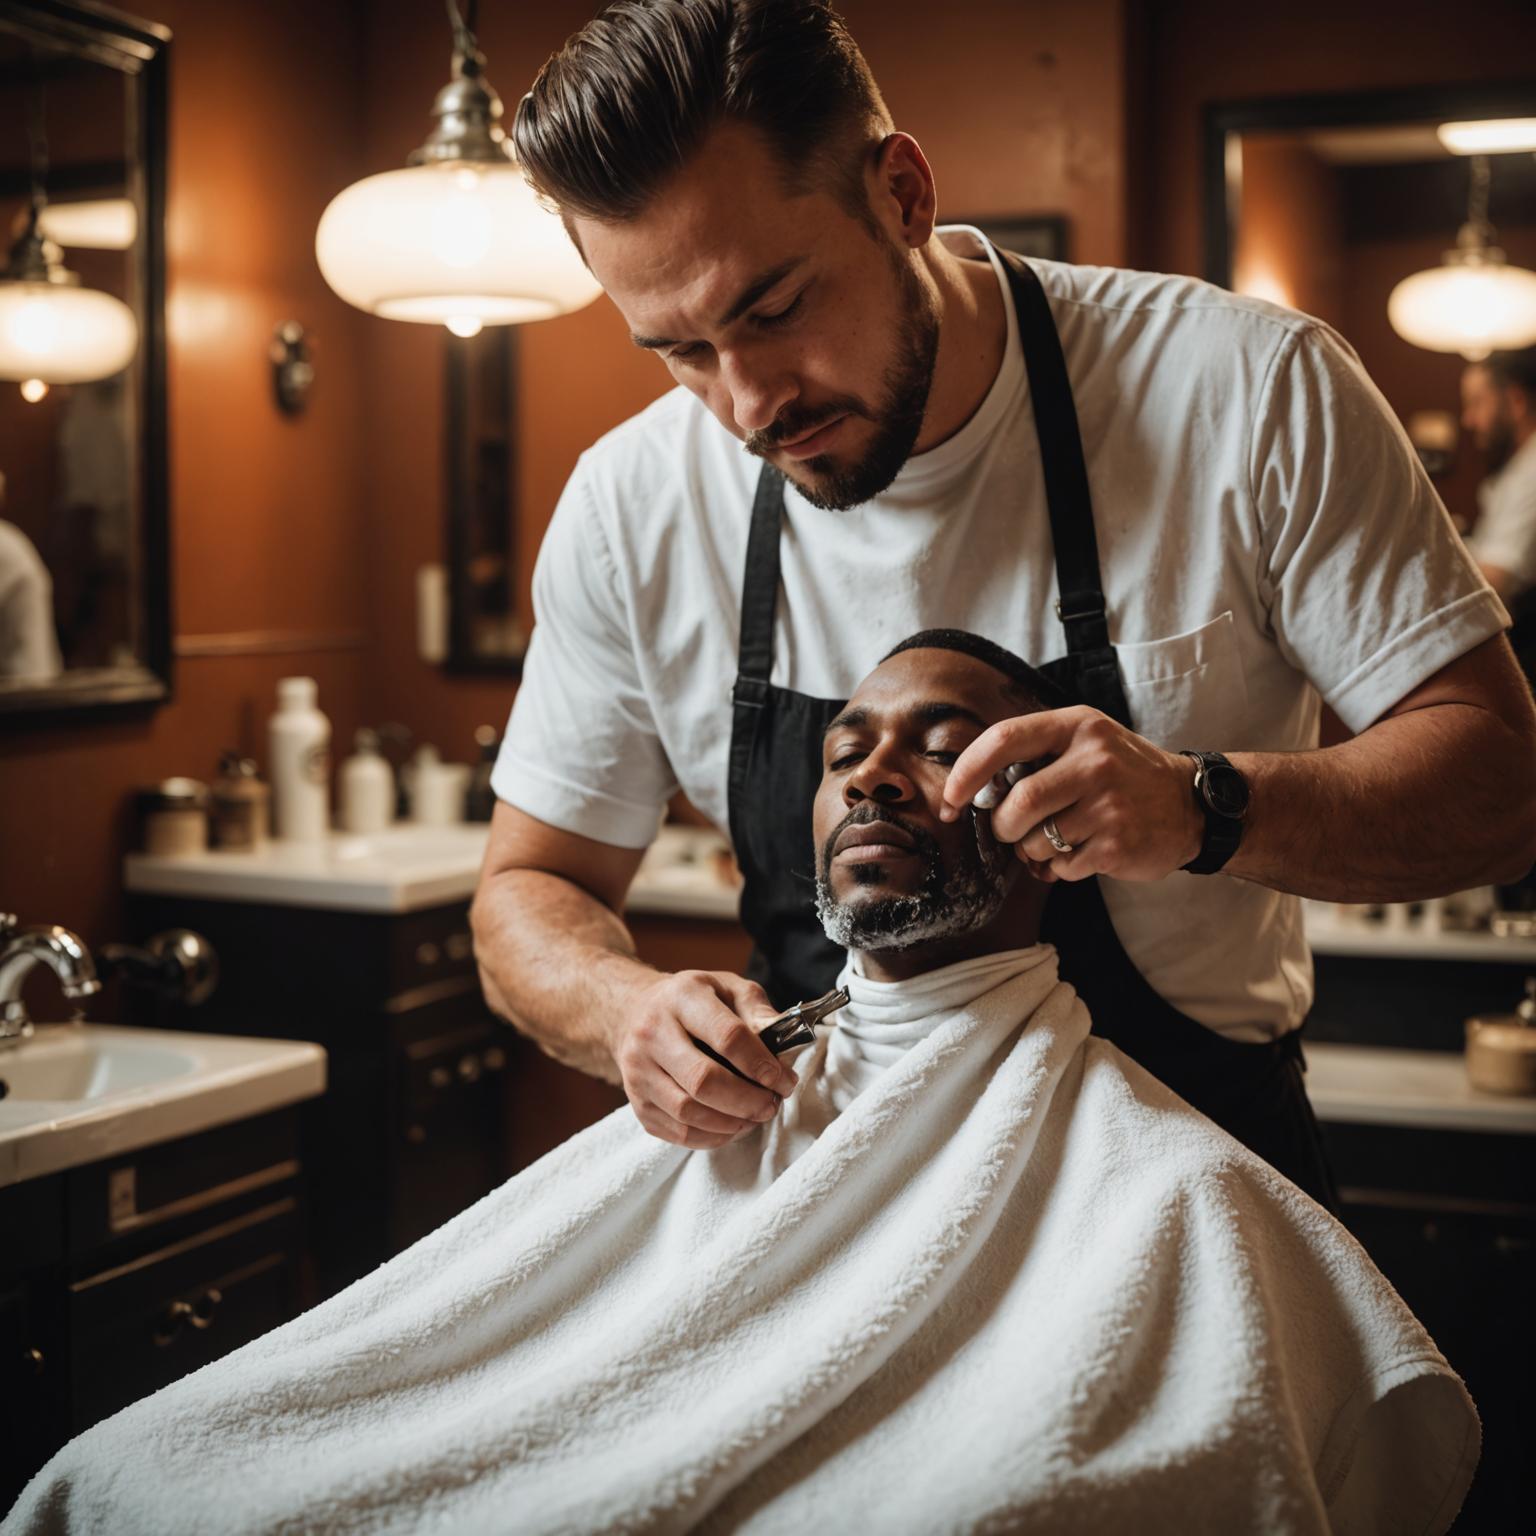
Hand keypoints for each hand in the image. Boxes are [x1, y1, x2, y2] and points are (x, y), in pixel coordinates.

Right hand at [610, 969, 798, 1148]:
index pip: (726, 1036)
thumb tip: (785, 1043)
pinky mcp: (637, 1102)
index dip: (760, 1064)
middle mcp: (652, 1033)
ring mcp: (638, 1071)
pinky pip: (677, 1132)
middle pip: (703, 1081)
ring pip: (687, 1112)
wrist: (634, 1011)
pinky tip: (732, 1126)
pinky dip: (711, 1137)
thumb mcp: (728, 987)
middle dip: (747, 1100)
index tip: (782, 1080)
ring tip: (755, 1117)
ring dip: (731, 1123)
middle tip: (772, 1105)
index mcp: (682, 998)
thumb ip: (758, 1011)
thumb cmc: (692, 1000)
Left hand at [940, 706, 1204, 882]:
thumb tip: (971, 791)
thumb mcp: (1086, 741)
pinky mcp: (1117, 844)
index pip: (1004, 739)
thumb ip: (1035, 753)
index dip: (967, 772)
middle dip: (1003, 826)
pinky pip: (1061, 866)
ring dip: (1030, 850)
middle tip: (1010, 830)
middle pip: (1018, 801)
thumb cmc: (1123, 773)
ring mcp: (1109, 804)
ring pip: (1035, 839)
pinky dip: (1057, 868)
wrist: (1191, 805)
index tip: (949, 799)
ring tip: (1052, 841)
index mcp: (1077, 726)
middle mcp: (1094, 760)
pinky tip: (1077, 854)